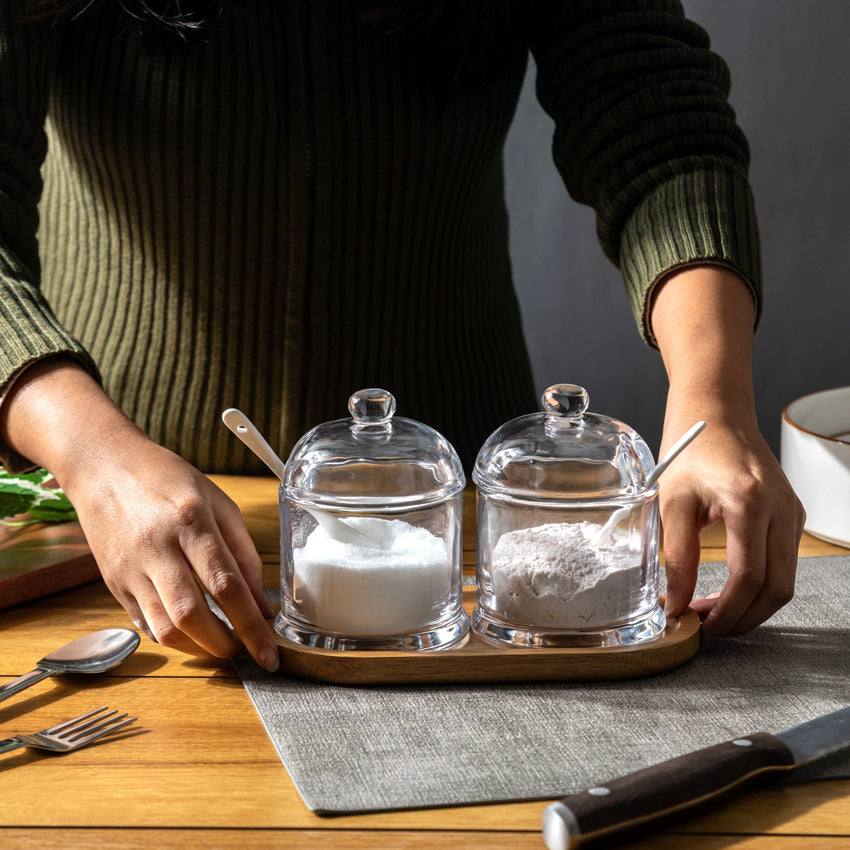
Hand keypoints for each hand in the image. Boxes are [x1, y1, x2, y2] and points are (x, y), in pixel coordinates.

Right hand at [0, 358, 277, 669]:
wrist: (104, 466)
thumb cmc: (168, 479)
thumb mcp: (218, 502)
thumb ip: (244, 553)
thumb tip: (262, 602)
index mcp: (191, 521)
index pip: (226, 585)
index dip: (251, 625)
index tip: (268, 653)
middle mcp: (157, 547)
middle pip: (191, 615)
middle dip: (224, 645)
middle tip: (246, 652)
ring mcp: (130, 568)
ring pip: (164, 629)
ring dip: (198, 648)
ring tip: (222, 645)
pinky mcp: (113, 583)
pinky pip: (145, 624)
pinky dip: (173, 637)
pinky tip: (193, 633)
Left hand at [659, 404, 804, 637]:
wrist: (716, 413)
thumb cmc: (690, 449)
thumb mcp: (672, 500)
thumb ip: (677, 555)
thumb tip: (675, 603)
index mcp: (750, 502)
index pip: (749, 577)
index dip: (724, 611)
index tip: (697, 626)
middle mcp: (781, 509)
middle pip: (776, 589)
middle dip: (741, 619)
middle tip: (705, 630)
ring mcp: (793, 512)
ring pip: (785, 582)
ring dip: (751, 608)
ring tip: (712, 615)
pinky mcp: (793, 515)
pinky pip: (784, 564)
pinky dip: (760, 587)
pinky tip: (729, 592)